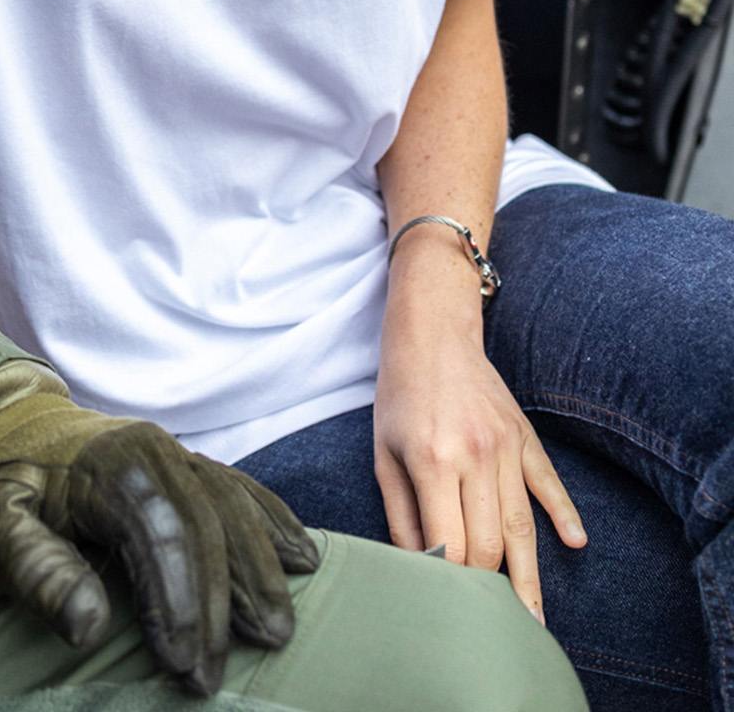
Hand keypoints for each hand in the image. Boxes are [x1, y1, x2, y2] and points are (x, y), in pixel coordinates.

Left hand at [0, 362, 318, 695]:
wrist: (4, 426)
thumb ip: (35, 571)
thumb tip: (88, 626)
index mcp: (111, 463)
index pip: (161, 537)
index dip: (178, 604)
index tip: (183, 666)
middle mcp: (155, 449)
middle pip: (205, 527)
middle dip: (219, 605)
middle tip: (216, 676)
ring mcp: (176, 453)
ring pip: (234, 508)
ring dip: (259, 571)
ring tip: (276, 632)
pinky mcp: (187, 464)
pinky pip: (241, 489)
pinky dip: (272, 522)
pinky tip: (301, 556)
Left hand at [373, 313, 586, 621]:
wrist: (432, 335)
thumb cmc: (401, 398)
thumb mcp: (385, 457)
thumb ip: (401, 518)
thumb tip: (419, 572)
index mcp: (434, 462)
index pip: (452, 544)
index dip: (450, 583)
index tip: (447, 608)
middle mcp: (476, 456)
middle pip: (491, 543)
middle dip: (487, 587)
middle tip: (486, 623)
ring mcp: (505, 446)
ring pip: (522, 525)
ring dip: (528, 577)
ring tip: (533, 621)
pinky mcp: (523, 436)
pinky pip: (549, 482)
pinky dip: (563, 513)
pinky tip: (575, 543)